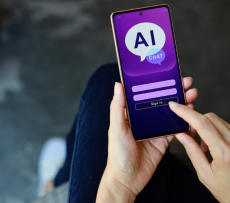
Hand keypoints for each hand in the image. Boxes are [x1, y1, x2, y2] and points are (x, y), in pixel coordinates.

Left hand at [96, 77, 197, 202]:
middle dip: (173, 91)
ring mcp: (154, 129)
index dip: (155, 83)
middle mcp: (143, 120)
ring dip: (181, 104)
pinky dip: (183, 122)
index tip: (166, 75)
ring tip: (191, 95)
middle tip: (185, 83)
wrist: (127, 178)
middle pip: (160, 101)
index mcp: (130, 114)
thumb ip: (117, 107)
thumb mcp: (116, 128)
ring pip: (170, 113)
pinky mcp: (162, 140)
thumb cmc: (117, 153)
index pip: (144, 94)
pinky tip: (190, 115)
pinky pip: (175, 128)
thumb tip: (118, 85)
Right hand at [169, 102, 229, 202]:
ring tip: (203, 145)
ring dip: (205, 126)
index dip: (186, 113)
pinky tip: (212, 144)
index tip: (175, 106)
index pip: (202, 124)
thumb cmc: (228, 190)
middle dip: (195, 120)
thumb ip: (192, 152)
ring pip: (218, 120)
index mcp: (224, 152)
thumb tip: (182, 135)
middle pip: (210, 118)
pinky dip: (214, 130)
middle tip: (188, 134)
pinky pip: (226, 126)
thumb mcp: (205, 174)